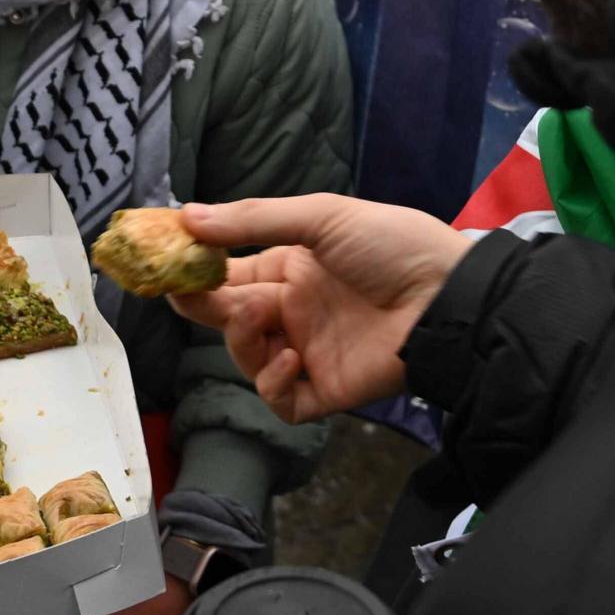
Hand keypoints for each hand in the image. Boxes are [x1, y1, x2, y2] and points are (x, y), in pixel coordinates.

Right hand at [167, 195, 471, 423]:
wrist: (449, 296)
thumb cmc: (392, 245)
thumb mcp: (322, 216)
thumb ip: (253, 219)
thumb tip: (187, 215)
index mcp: (292, 267)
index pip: (229, 273)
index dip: (196, 272)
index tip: (165, 264)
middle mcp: (295, 309)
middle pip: (229, 316)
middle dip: (204, 306)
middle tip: (182, 296)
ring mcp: (309, 351)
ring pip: (248, 357)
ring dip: (242, 339)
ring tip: (259, 317)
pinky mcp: (325, 389)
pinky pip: (281, 398)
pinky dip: (273, 383)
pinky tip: (289, 359)